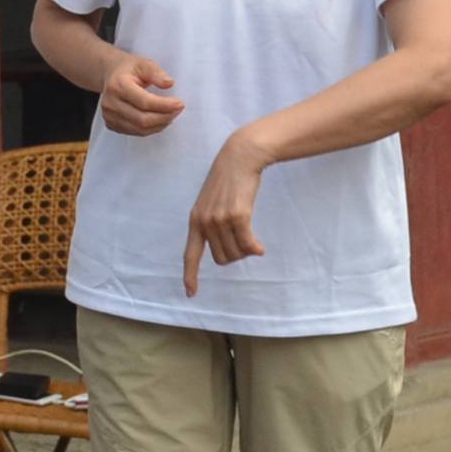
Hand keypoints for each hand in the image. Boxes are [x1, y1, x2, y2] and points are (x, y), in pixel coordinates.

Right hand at [95, 53, 184, 138]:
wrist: (111, 74)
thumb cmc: (129, 69)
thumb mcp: (144, 64)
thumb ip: (157, 73)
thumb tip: (169, 84)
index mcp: (118, 85)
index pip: (145, 102)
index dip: (164, 105)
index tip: (180, 104)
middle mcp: (110, 103)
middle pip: (142, 119)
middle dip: (164, 117)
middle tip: (177, 111)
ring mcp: (109, 116)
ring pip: (140, 129)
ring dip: (159, 124)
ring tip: (170, 115)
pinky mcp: (111, 125)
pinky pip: (136, 132)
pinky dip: (151, 129)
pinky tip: (159, 120)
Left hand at [180, 126, 273, 295]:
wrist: (239, 158)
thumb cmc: (228, 181)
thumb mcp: (211, 202)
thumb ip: (212, 224)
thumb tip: (228, 252)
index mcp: (195, 221)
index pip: (190, 254)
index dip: (190, 275)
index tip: (190, 293)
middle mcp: (205, 222)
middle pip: (221, 259)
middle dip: (234, 256)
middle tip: (244, 244)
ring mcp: (220, 219)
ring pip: (235, 253)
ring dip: (246, 252)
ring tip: (251, 239)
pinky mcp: (237, 216)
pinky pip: (247, 245)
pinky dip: (255, 249)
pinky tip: (260, 248)